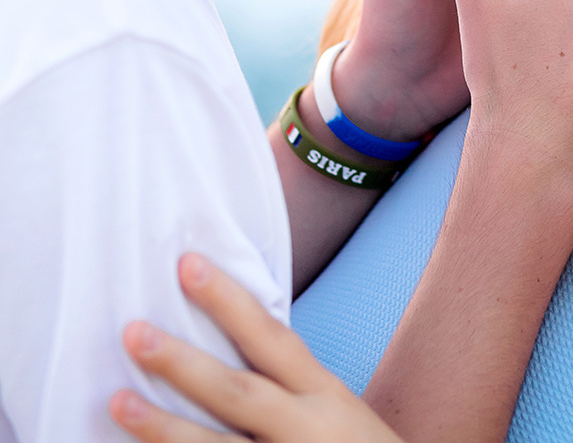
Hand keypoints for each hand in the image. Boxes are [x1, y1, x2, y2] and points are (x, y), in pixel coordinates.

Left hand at [110, 254, 401, 442]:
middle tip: (133, 331)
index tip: (186, 265)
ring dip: (163, 428)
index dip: (229, 301)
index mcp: (323, 395)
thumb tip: (233, 336)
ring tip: (117, 400)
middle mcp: (303, 429)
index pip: (271, 338)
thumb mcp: (336, 407)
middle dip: (183, 363)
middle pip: (237, 392)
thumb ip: (292, 383)